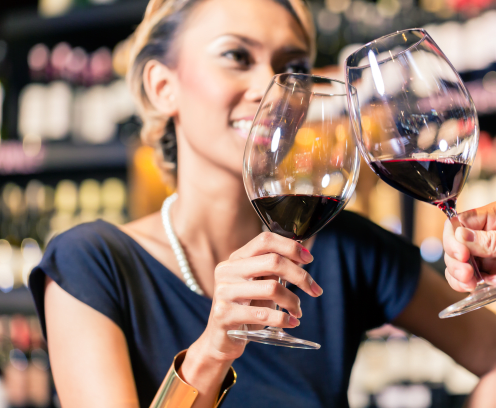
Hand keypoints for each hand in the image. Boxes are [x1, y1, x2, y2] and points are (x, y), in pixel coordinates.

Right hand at [194, 231, 321, 362]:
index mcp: (236, 259)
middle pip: (273, 262)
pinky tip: (291, 323)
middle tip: (315, 290)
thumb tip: (301, 256)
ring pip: (272, 288)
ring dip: (293, 301)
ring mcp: (224, 291)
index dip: (290, 247)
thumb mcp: (260, 285)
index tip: (309, 258)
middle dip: (300, 276)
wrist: (222, 339)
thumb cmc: (246, 308)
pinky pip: (263, 314)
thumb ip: (274, 270)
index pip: (265, 240)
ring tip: (298, 311)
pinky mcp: (224, 314)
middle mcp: (227, 270)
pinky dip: (283, 320)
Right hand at [443, 202, 495, 291]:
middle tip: (467, 274)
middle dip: (455, 263)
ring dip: (459, 277)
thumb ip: (488, 239)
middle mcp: (482, 236)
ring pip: (456, 265)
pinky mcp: (488, 272)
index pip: (455, 223)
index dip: (452, 240)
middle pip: (452, 246)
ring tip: (471, 284)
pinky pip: (468, 279)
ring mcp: (484, 255)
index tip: (462, 255)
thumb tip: (460, 235)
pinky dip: (471, 285)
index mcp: (489, 218)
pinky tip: (484, 285)